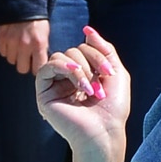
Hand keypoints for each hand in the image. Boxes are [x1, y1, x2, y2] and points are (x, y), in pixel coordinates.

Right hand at [0, 20, 50, 74]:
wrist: (23, 3)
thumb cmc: (37, 21)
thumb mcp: (45, 35)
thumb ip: (42, 50)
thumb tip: (40, 65)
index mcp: (39, 44)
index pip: (37, 69)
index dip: (36, 68)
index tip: (36, 65)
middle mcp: (25, 45)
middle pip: (22, 69)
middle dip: (24, 65)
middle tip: (26, 58)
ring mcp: (12, 41)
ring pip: (11, 61)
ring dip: (15, 57)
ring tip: (19, 48)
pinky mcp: (2, 37)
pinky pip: (3, 53)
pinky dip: (7, 50)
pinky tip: (11, 44)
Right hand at [36, 26, 130, 156]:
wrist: (104, 132)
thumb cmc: (112, 109)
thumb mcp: (116, 72)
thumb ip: (104, 48)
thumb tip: (87, 29)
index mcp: (83, 75)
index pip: (84, 48)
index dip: (98, 54)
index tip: (110, 74)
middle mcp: (67, 79)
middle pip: (73, 50)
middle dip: (90, 62)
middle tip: (100, 85)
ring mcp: (54, 86)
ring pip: (61, 57)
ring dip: (79, 68)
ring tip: (89, 89)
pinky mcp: (44, 93)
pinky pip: (47, 67)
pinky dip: (64, 68)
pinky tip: (77, 80)